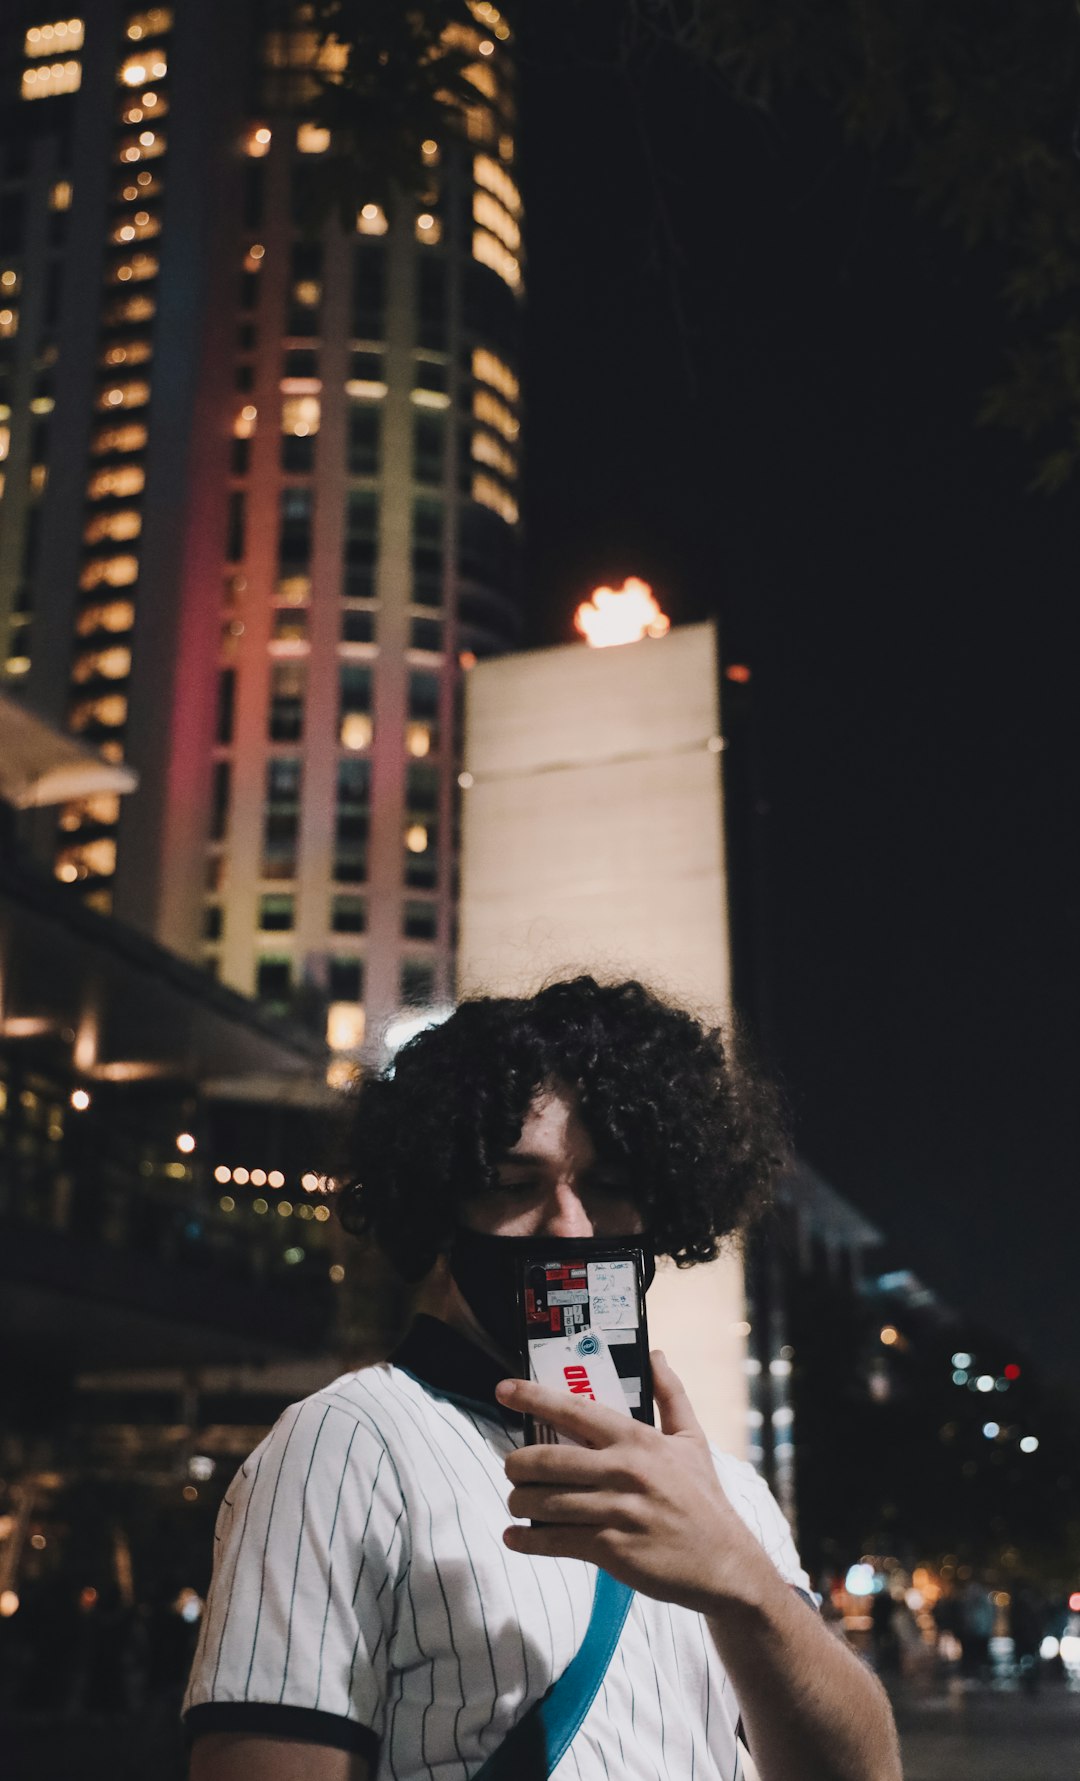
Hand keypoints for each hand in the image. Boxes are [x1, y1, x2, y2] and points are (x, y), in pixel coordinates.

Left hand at [496, 1351, 775, 1616]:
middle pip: (547, 1459)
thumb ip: (671, 1395)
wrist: (725, 1564)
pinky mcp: (612, 1549)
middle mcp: (624, 1470)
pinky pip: (556, 1540)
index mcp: (638, 1439)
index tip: (502, 1389)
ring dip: (520, 1502)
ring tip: (516, 1502)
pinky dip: (528, 1540)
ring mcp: (617, 1511)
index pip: (575, 1410)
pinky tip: (515, 1537)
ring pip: (546, 1501)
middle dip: (517, 1465)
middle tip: (512, 1468)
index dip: (533, 1397)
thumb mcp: (693, 1440)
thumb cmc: (704, 1500)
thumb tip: (656, 1354)